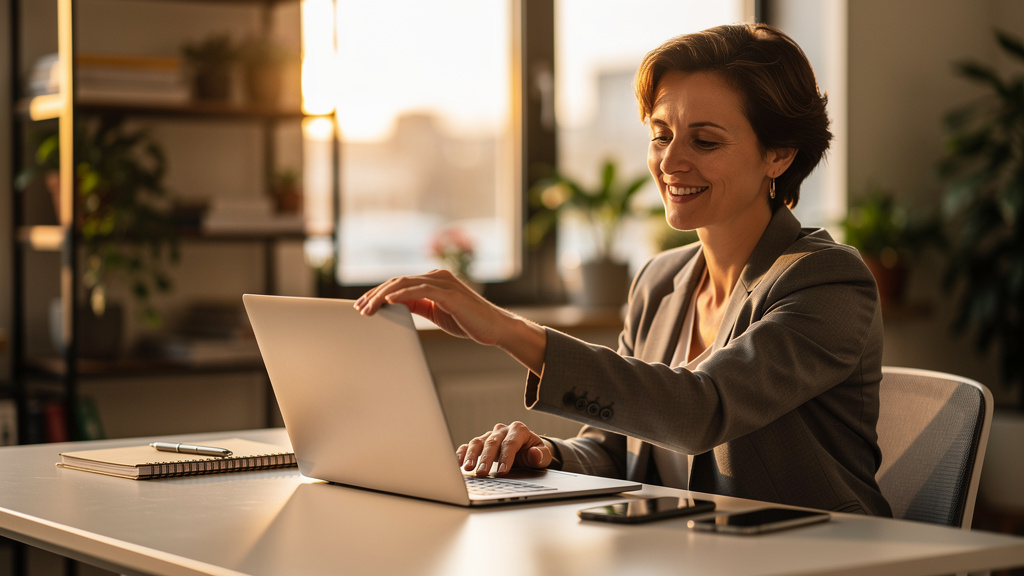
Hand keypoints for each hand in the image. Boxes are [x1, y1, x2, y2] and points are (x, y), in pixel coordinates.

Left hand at [354, 269, 546, 372]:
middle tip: (359, 308)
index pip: (400, 283)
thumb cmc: (468, 321)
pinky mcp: (450, 294)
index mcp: (434, 280)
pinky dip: (403, 295)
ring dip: (383, 296)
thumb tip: (395, 305)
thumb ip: (419, 305)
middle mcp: (438, 277)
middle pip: (398, 281)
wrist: (496, 328)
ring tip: (368, 308)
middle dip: (375, 294)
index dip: (379, 293)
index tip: (363, 305)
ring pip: (405, 284)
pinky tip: (389, 302)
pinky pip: (421, 291)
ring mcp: (444, 283)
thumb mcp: (437, 312)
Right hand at [456, 421, 552, 475]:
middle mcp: (502, 430)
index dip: (506, 457)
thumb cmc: (534, 453)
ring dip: (472, 455)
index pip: (510, 443)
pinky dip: (463, 453)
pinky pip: (469, 446)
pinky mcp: (481, 443)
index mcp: (518, 430)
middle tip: (482, 472)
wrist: (528, 451)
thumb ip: (541, 456)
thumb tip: (534, 453)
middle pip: (492, 442)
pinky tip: (458, 462)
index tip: (503, 471)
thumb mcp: (543, 456)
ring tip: (468, 468)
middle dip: (486, 458)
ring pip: (478, 442)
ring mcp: (490, 436)